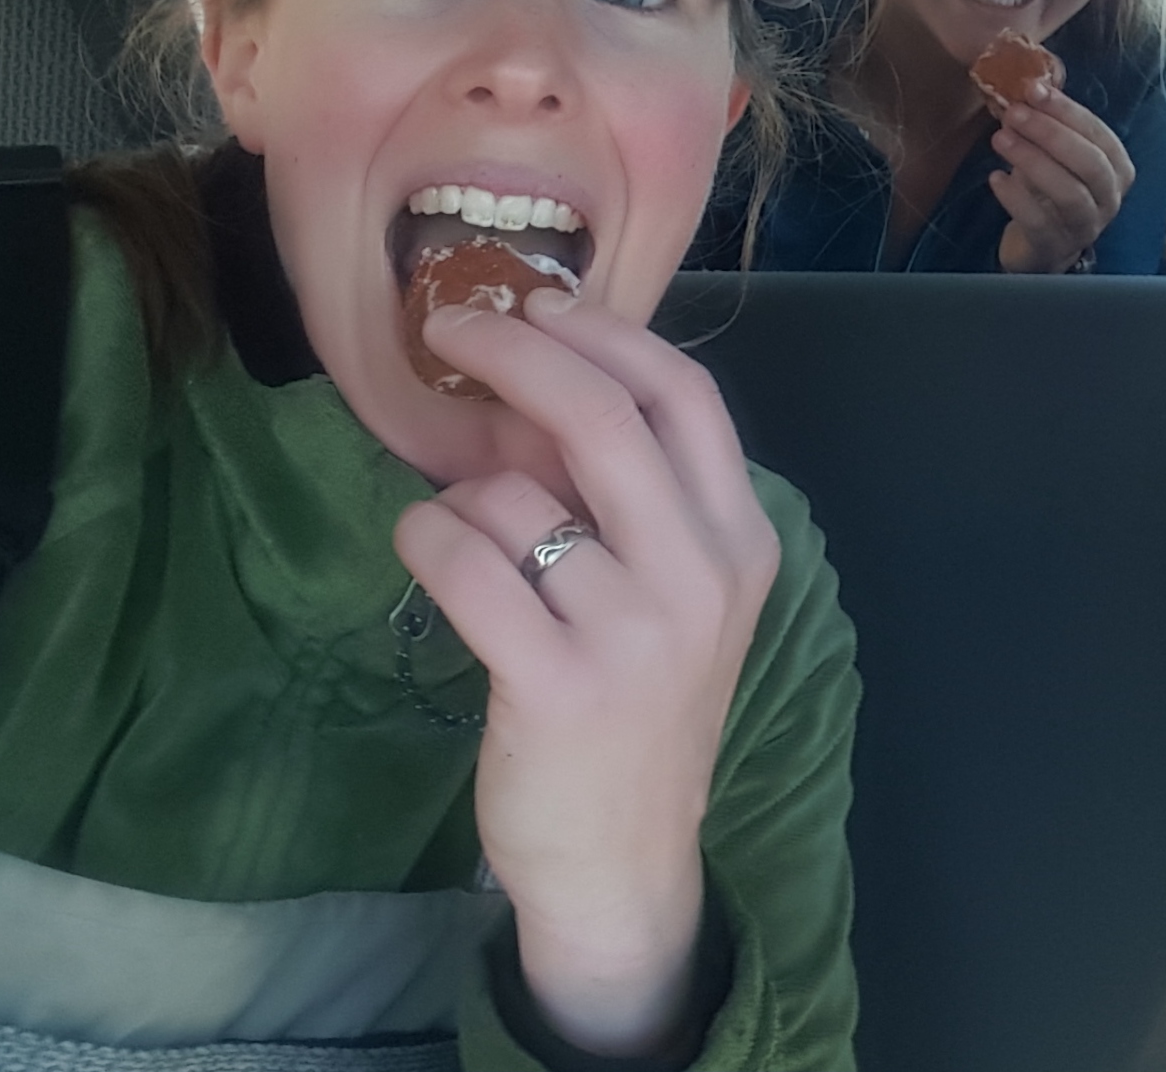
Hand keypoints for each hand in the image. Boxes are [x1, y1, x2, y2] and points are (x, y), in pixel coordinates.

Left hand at [391, 290, 779, 1056]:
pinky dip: (427, 538)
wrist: (624, 862)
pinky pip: (468, 565)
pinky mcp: (557, 684)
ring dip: (461, 486)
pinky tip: (423, 548)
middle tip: (452, 326)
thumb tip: (531, 388)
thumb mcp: (667, 595)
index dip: (605, 332)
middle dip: (519, 352)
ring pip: (519, 496)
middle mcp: (703, 577)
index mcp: (741, 542)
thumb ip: (625, 499)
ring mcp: (635, 633)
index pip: (686, 395)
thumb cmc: (637, 710)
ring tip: (458, 523)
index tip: (537, 302)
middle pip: (608, 417)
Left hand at [990, 84, 1137, 273]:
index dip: (1067, 111)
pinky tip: (996, 178)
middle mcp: (1110, 198)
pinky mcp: (1055, 248)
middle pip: (1090, 163)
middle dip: (1051, 133)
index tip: (1033, 89)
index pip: (1098, 134)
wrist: (1043, 245)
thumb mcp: (1057, 153)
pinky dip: (1016, 198)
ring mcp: (1086, 226)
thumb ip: (1052, 121)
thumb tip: (1033, 82)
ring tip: (1000, 139)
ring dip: (1033, 161)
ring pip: (1069, 193)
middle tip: (1014, 112)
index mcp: (1116, 169)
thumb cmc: (1050, 190)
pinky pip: (1039, 222)